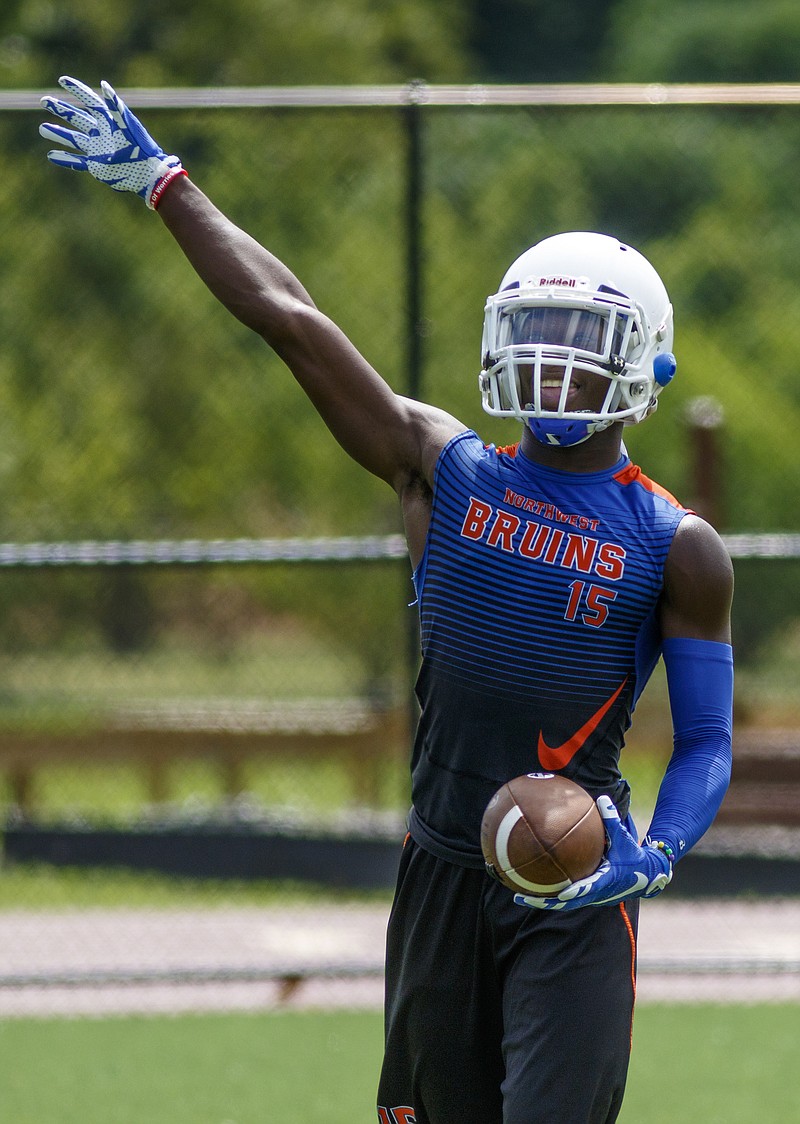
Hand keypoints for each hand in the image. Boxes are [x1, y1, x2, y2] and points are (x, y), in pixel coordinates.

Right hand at [39, 76, 184, 209]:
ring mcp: (98, 150)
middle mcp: (101, 134)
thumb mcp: (129, 125)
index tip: (62, 80)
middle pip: (77, 118)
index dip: (77, 90)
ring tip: (42, 128)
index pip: (89, 102)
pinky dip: (65, 159)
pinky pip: (77, 162)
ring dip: (58, 134)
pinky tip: (51, 155)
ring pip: (74, 139)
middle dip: (61, 109)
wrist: (148, 174)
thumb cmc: (141, 148)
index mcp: (109, 121)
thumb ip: (116, 106)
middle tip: (44, 100)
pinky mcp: (97, 166)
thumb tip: (104, 85)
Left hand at [514, 795, 672, 911]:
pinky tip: (530, 887)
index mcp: (606, 881)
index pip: (589, 889)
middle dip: (545, 902)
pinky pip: (564, 897)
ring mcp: (590, 898)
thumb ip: (612, 820)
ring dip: (541, 901)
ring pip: (562, 903)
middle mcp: (595, 894)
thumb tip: (602, 798)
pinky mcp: (586, 897)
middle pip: (567, 903)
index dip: (575, 892)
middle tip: (524, 898)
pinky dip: (548, 894)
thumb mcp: (624, 837)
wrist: (644, 875)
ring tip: (517, 897)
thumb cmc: (632, 854)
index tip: (560, 893)